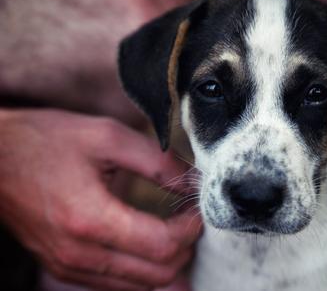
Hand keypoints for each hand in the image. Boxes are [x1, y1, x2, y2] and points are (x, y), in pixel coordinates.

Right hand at [0, 109, 201, 290]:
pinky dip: (144, 270)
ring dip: (168, 262)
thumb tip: (191, 182)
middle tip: (190, 220)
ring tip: (175, 231)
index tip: (196, 209)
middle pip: (158, 273)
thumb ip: (157, 161)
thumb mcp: (107, 137)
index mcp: (91, 218)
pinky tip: (151, 247)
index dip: (190, 229)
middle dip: (185, 248)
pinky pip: (118, 284)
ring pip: (142, 285)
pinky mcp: (65, 268)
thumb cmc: (45, 142)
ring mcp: (70, 267)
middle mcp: (80, 254)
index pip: (163, 245)